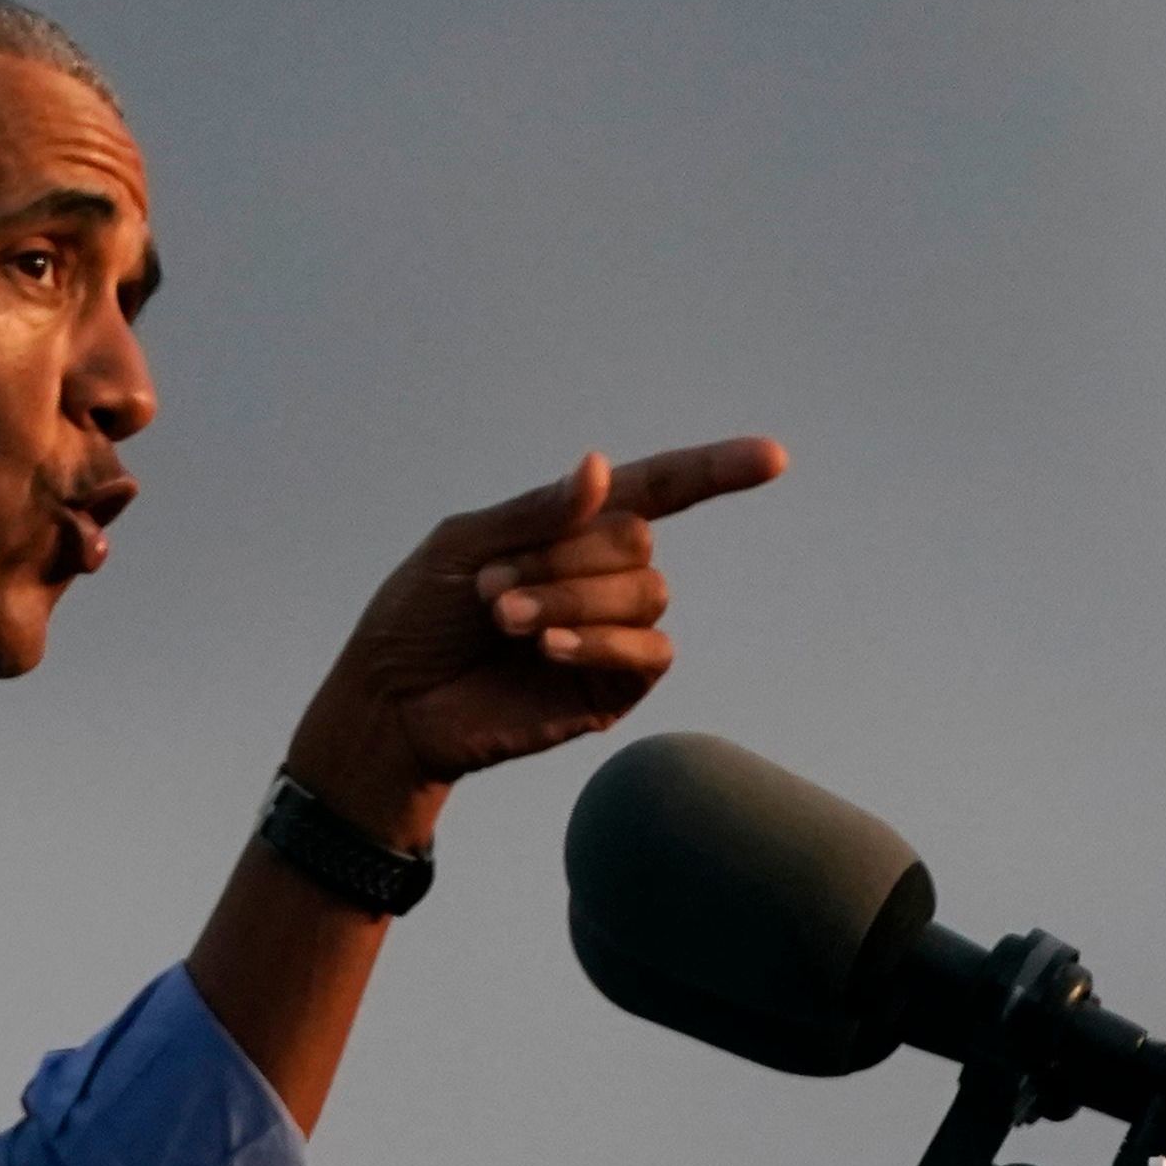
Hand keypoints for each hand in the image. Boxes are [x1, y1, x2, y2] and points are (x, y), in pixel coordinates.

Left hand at [284, 437, 789, 846]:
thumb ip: (536, 513)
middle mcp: (604, 578)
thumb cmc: (417, 620)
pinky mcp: (615, 690)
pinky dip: (603, 641)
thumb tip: (602, 468)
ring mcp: (615, 635)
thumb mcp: (463, 546)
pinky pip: (650, 652)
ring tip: (506, 621)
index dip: (716, 471)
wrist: (391, 706)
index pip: (661, 489)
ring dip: (571, 599)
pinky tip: (550, 650)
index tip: (773, 458)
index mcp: (573, 529)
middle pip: (637, 541)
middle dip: (564, 559)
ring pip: (645, 592)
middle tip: (492, 591)